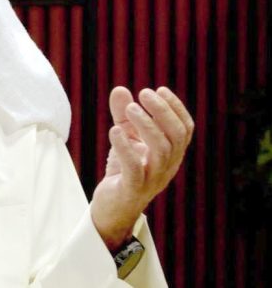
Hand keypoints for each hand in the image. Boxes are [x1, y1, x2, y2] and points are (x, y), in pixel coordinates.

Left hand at [90, 86, 193, 250]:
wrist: (113, 208)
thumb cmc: (124, 171)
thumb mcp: (125, 139)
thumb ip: (123, 116)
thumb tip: (120, 89)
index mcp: (171, 154)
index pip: (185, 129)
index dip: (176, 108)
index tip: (159, 89)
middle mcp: (167, 166)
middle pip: (177, 136)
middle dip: (163, 111)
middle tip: (144, 93)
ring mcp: (152, 178)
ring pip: (161, 150)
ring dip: (146, 125)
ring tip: (130, 108)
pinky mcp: (133, 189)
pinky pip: (134, 168)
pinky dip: (125, 148)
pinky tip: (114, 131)